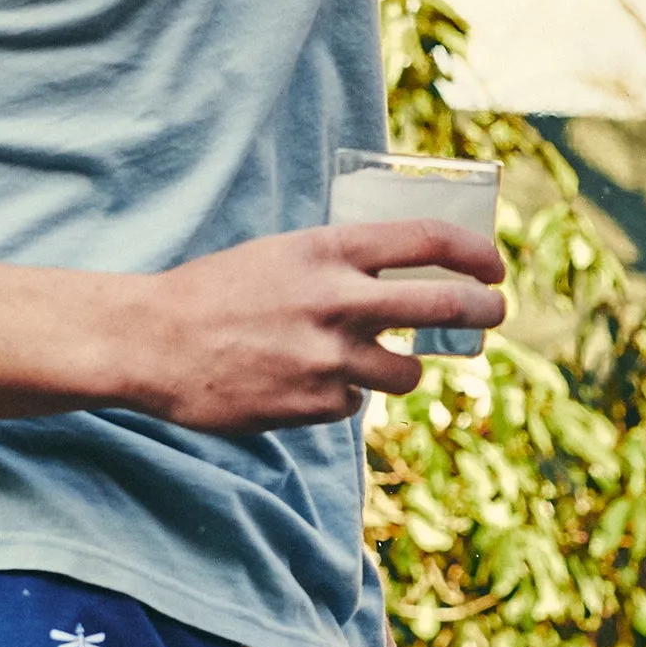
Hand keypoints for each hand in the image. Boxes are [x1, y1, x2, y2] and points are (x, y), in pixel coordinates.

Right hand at [131, 221, 506, 429]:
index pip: (428, 241)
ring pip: (407, 372)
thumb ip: (342, 263)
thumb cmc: (217, 292)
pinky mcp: (313, 405)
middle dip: (483, 311)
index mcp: (328, 251)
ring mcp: (328, 359)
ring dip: (405, 368)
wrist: (152, 343)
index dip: (473, 253)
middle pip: (443, 307)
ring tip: (382, 362)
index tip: (493, 267)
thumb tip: (407, 276)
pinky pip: (355, 403)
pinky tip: (306, 382)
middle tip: (494, 313)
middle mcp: (337, 302)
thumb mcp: (283, 254)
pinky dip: (343, 395)